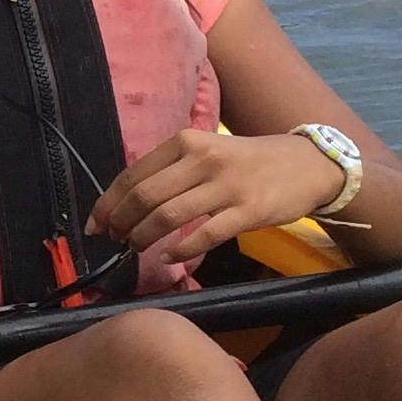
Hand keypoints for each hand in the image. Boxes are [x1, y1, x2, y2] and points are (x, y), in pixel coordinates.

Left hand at [90, 126, 344, 264]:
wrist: (305, 164)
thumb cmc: (246, 161)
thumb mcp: (206, 152)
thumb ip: (171, 171)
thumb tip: (127, 202)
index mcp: (185, 142)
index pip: (133, 174)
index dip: (108, 203)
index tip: (96, 225)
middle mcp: (202, 159)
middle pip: (145, 196)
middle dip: (122, 223)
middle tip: (115, 240)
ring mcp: (226, 184)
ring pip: (169, 215)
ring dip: (144, 237)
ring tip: (137, 248)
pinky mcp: (248, 210)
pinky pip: (205, 235)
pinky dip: (181, 250)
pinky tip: (170, 258)